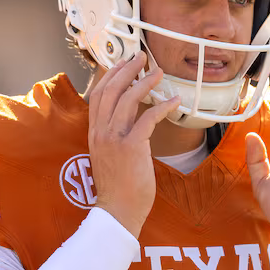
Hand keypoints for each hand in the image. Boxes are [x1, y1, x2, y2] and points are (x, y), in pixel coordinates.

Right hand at [88, 52, 179, 235]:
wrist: (117, 212)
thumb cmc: (118, 188)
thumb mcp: (108, 156)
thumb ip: (114, 137)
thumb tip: (130, 122)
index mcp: (94, 133)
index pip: (98, 94)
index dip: (110, 74)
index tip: (123, 63)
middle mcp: (101, 132)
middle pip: (110, 89)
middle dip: (127, 69)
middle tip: (142, 57)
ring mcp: (114, 139)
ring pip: (127, 99)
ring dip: (145, 81)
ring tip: (159, 72)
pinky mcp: (131, 147)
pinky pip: (147, 118)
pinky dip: (162, 106)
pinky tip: (174, 101)